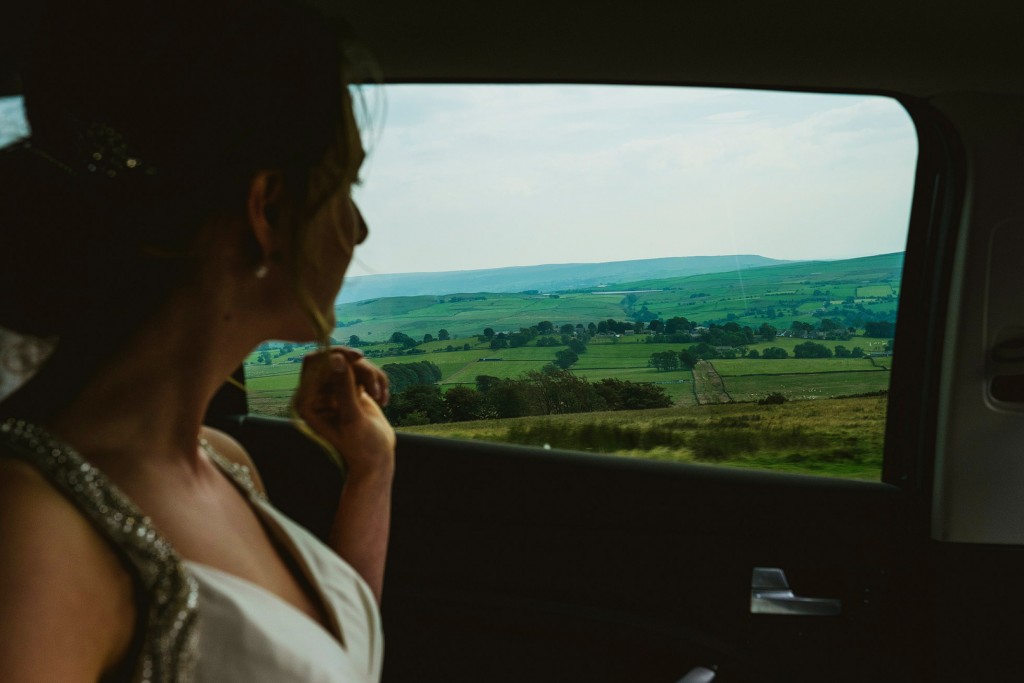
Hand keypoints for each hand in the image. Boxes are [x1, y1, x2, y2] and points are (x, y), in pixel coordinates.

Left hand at [292, 347, 394, 477]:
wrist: (377, 458)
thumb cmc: (361, 446)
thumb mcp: (352, 417)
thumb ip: (343, 386)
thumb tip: (337, 357)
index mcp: (307, 401)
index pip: (313, 363)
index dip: (334, 354)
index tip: (358, 358)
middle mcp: (317, 393)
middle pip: (335, 358)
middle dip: (358, 368)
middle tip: (374, 383)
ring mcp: (334, 390)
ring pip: (352, 363)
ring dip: (371, 376)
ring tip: (380, 399)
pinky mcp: (350, 388)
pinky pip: (364, 370)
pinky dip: (377, 380)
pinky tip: (383, 400)